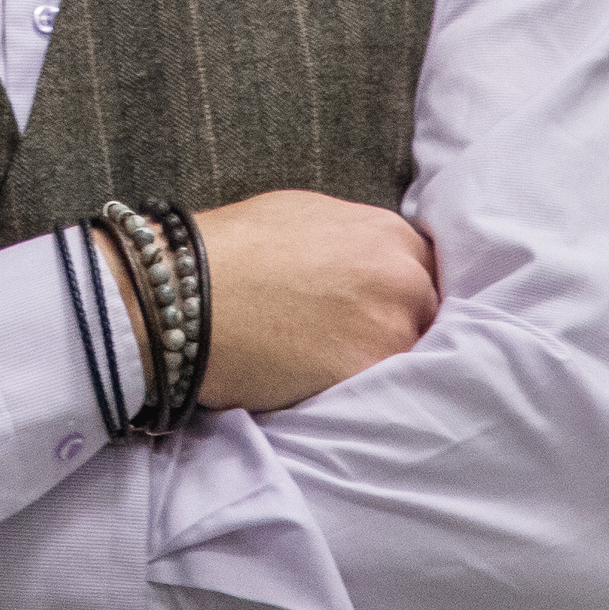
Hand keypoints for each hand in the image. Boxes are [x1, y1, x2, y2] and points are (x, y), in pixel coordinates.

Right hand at [105, 189, 436, 413]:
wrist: (182, 294)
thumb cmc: (230, 248)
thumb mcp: (302, 216)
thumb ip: (351, 239)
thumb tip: (361, 260)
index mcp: (386, 231)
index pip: (424, 270)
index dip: (400, 294)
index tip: (378, 311)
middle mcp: (401, 275)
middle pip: (426, 313)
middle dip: (399, 327)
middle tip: (354, 343)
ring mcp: (389, 326)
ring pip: (411, 356)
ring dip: (384, 364)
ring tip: (337, 370)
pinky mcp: (367, 373)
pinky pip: (385, 391)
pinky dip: (363, 393)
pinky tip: (328, 388)